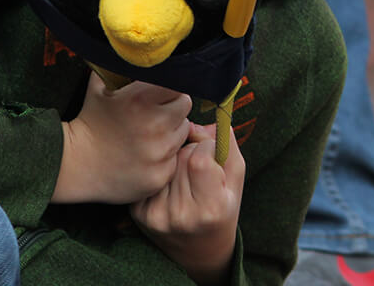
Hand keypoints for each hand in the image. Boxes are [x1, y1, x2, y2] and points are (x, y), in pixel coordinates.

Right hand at [52, 71, 191, 204]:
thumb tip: (133, 49)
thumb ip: (120, 67)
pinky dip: (165, 155)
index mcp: (140, 99)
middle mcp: (154, 125)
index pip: (178, 86)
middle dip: (172, 107)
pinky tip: (146, 153)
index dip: (170, 88)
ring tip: (149, 134)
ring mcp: (159, 153)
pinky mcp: (160, 175)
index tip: (161, 92)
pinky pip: (175, 158)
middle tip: (156, 112)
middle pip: (184, 107)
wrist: (76, 163)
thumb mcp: (100, 85)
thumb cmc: (90, 121)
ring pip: (182, 133)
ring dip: (171, 131)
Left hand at [129, 123, 244, 283]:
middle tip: (196, 170)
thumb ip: (226, 144)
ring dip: (174, 160)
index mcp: (210, 209)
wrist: (198, 251)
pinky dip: (159, 172)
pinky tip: (167, 185)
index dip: (205, 147)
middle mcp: (180, 215)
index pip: (199, 158)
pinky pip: (149, 172)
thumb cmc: (221, 208)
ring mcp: (156, 215)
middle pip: (180, 156)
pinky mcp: (138, 212)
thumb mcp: (235, 179)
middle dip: (190, 152)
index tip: (210, 155)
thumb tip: (198, 121)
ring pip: (163, 161)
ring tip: (183, 178)